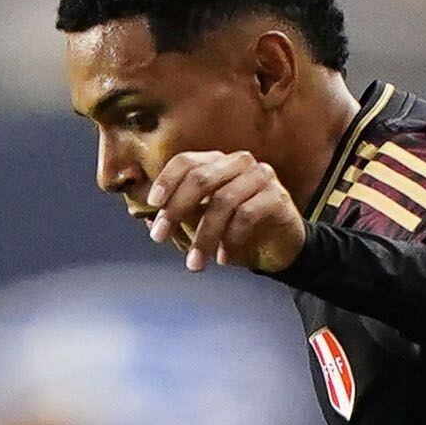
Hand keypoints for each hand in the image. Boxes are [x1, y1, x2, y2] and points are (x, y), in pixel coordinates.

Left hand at [143, 151, 306, 276]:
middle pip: (201, 179)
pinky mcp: (277, 197)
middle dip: (176, 211)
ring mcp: (260, 176)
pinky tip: (224, 257)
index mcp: (218, 162)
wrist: (279, 246)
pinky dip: (230, 239)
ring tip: (196, 262)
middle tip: (160, 237)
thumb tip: (145, 221)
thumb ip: (181, 216)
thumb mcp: (203, 222)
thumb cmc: (238, 231)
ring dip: (204, 236)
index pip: (187, 162)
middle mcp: (239, 163)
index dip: (166, 182)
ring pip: (223, 201)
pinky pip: (246, 215)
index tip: (154, 206)